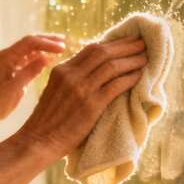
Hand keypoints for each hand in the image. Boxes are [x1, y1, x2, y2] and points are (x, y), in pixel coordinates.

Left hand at [0, 34, 65, 122]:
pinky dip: (41, 58)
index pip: (29, 43)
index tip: (61, 48)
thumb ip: (29, 72)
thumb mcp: (14, 88)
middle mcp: (8, 56)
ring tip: (61, 48)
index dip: (46, 43)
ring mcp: (11, 62)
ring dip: (45, 48)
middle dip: (47, 40)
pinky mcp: (15, 70)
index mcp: (5, 57)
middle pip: (30, 42)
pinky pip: (29, 59)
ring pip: (31, 50)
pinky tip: (51, 59)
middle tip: (64, 41)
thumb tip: (46, 58)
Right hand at [14, 36, 147, 158]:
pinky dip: (130, 78)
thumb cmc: (47, 121)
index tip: (127, 41)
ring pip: (112, 66)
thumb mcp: (54, 92)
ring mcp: (81, 89)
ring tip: (145, 57)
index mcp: (61, 69)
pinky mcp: (91, 105)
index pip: (91, 49)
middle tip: (142, 43)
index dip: (112, 43)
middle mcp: (71, 75)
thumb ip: (70, 80)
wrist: (38, 141)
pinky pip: (116, 85)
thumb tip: (95, 73)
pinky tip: (139, 76)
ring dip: (132, 60)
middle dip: (126, 46)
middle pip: (103, 52)